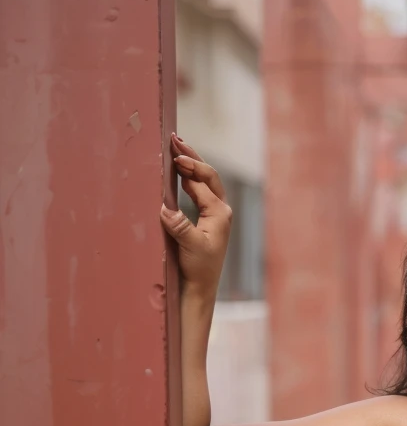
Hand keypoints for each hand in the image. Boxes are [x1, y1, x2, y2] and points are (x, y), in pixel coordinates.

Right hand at [160, 133, 231, 290]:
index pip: (204, 181)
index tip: (173, 154)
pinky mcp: (207, 219)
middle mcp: (221, 211)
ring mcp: (215, 214)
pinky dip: (189, 178)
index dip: (189, 166)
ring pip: (204, 182)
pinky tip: (178, 172)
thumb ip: (181, 227)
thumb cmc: (198, 268)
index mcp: (220, 213)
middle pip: (208, 175)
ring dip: (190, 164)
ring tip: (176, 148)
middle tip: (175, 139)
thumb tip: (166, 209)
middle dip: (192, 156)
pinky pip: (199, 191)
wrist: (200, 286)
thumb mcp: (190, 247)